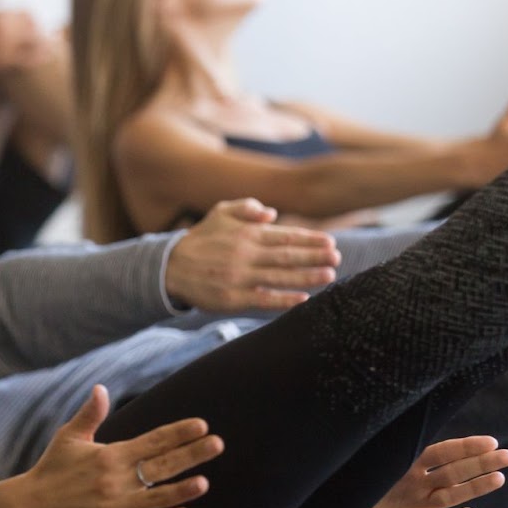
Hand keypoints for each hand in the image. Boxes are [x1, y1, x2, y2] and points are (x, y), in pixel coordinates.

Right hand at [0, 0, 54, 77]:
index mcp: (0, 16)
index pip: (28, 13)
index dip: (34, 18)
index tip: (35, 23)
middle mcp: (5, 31)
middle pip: (35, 27)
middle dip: (42, 30)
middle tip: (47, 34)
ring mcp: (6, 47)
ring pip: (36, 43)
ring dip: (48, 43)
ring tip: (56, 46)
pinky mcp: (5, 62)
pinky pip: (29, 60)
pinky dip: (41, 57)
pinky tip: (48, 57)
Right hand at [10, 385, 219, 507]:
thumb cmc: (52, 469)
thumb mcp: (69, 438)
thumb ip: (89, 415)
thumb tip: (101, 388)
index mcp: (110, 456)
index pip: (153, 441)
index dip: (179, 432)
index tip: (202, 425)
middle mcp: (116, 480)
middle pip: (163, 466)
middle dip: (193, 454)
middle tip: (217, 443)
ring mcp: (117, 507)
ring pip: (159, 497)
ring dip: (183, 489)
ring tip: (204, 482)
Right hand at [164, 199, 339, 312]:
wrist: (170, 268)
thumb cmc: (201, 240)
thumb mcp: (219, 213)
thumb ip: (246, 208)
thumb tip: (271, 213)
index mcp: (245, 234)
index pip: (284, 236)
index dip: (309, 239)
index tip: (330, 242)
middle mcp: (244, 254)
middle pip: (286, 256)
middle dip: (314, 256)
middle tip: (337, 257)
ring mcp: (239, 277)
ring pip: (279, 277)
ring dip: (306, 277)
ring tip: (329, 275)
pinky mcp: (232, 298)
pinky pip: (263, 299)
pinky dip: (283, 300)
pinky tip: (302, 298)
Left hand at [349, 436, 507, 507]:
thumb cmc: (348, 479)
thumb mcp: (365, 458)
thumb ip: (381, 443)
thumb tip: (385, 412)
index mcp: (406, 464)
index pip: (442, 452)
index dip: (465, 447)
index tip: (492, 442)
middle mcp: (416, 484)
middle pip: (453, 473)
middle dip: (481, 465)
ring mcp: (414, 505)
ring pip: (450, 496)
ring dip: (474, 488)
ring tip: (499, 478)